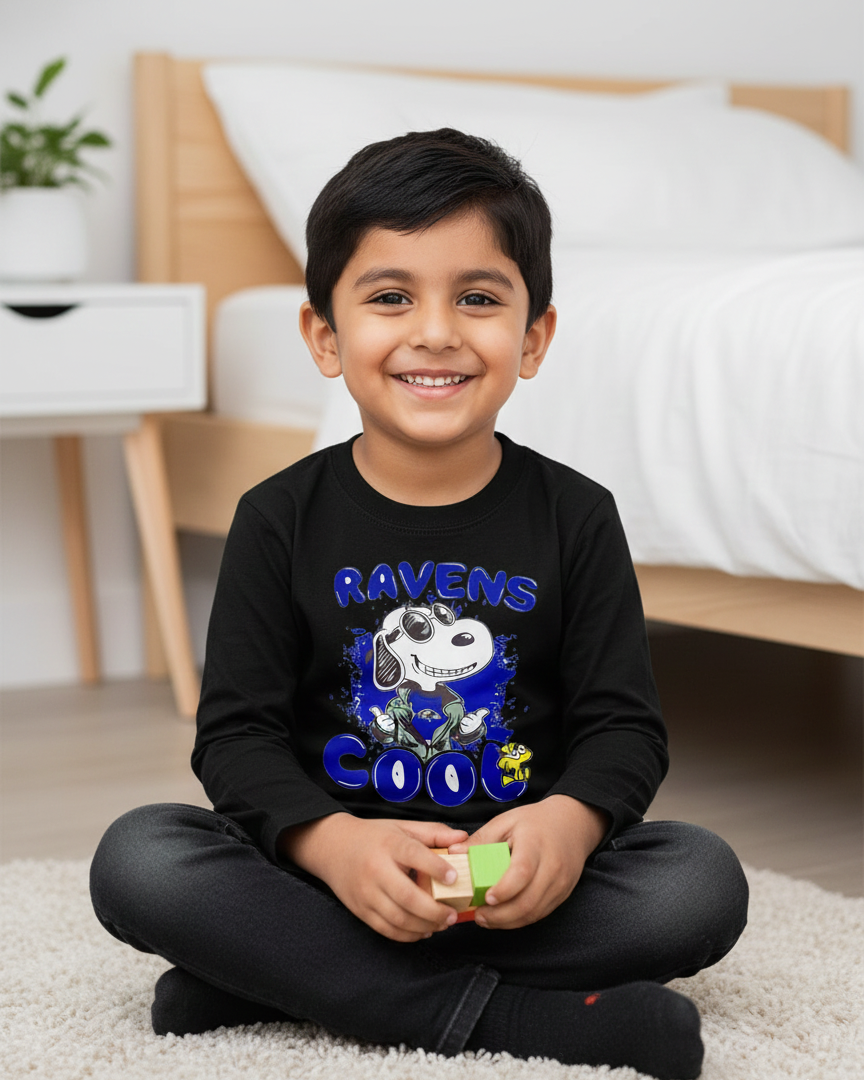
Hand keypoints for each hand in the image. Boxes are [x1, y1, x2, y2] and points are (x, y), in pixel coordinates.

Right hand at [279, 814, 468, 941]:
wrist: (331, 846)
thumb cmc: (373, 836)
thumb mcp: (402, 827)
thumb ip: (434, 833)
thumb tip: (463, 840)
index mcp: (389, 844)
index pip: (414, 855)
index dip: (436, 868)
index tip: (454, 878)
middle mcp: (376, 869)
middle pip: (407, 896)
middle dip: (434, 911)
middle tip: (453, 915)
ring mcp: (366, 892)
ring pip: (397, 918)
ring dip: (423, 926)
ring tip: (442, 924)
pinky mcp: (360, 909)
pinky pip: (386, 929)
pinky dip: (407, 935)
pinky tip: (422, 931)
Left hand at [448, 795, 608, 929]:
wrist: (573, 823)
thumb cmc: (536, 821)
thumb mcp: (506, 821)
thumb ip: (481, 839)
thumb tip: (454, 853)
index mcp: (535, 844)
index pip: (522, 873)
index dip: (504, 890)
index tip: (486, 899)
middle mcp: (552, 867)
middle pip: (529, 901)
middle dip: (501, 916)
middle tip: (479, 916)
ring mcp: (561, 883)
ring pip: (535, 912)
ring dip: (509, 921)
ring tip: (487, 919)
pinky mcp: (563, 894)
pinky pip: (541, 913)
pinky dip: (521, 919)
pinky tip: (504, 917)